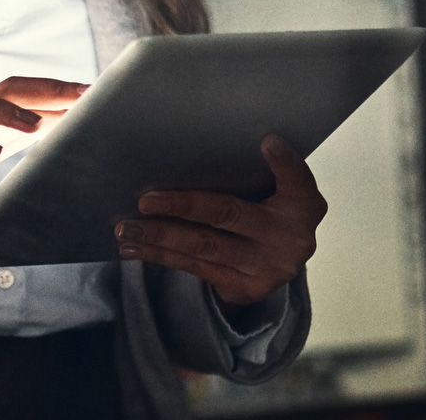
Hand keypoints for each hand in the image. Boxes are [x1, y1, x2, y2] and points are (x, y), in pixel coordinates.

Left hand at [114, 134, 326, 307]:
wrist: (283, 258)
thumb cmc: (271, 205)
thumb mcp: (281, 184)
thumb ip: (267, 165)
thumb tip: (237, 136)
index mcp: (302, 203)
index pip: (297, 179)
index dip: (285, 163)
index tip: (267, 142)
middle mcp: (289, 238)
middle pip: (228, 215)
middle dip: (181, 207)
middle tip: (142, 202)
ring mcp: (265, 269)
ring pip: (203, 248)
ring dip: (159, 237)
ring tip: (124, 228)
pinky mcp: (244, 290)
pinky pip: (194, 268)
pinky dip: (160, 256)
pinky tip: (134, 247)